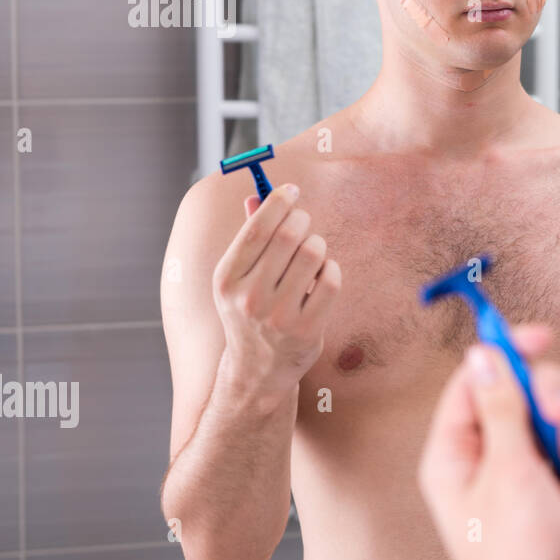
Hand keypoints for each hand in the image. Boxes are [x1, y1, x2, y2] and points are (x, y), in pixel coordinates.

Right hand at [211, 184, 341, 396]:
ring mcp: (279, 316)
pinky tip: (323, 276)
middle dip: (302, 220)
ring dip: (319, 245)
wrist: (257, 369)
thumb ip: (249, 236)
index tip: (292, 190)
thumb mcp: (238, 277)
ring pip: (314, 253)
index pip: (256, 229)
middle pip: (289, 235)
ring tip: (312, 254)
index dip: (278, 202)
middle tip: (304, 222)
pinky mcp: (308, 329)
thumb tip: (256, 194)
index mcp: (227, 279)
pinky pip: (332, 279)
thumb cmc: (251, 311)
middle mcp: (250, 297)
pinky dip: (332, 269)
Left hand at [418, 324, 559, 559]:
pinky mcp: (549, 483)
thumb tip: (484, 356)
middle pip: (518, 393)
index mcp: (453, 454)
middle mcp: (483, 458)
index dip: (504, 352)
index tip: (536, 335)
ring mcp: (517, 471)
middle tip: (556, 414)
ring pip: (549, 416)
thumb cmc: (516, 557)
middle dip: (547, 398)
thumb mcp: (508, 472)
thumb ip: (500, 408)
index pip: (473, 382)